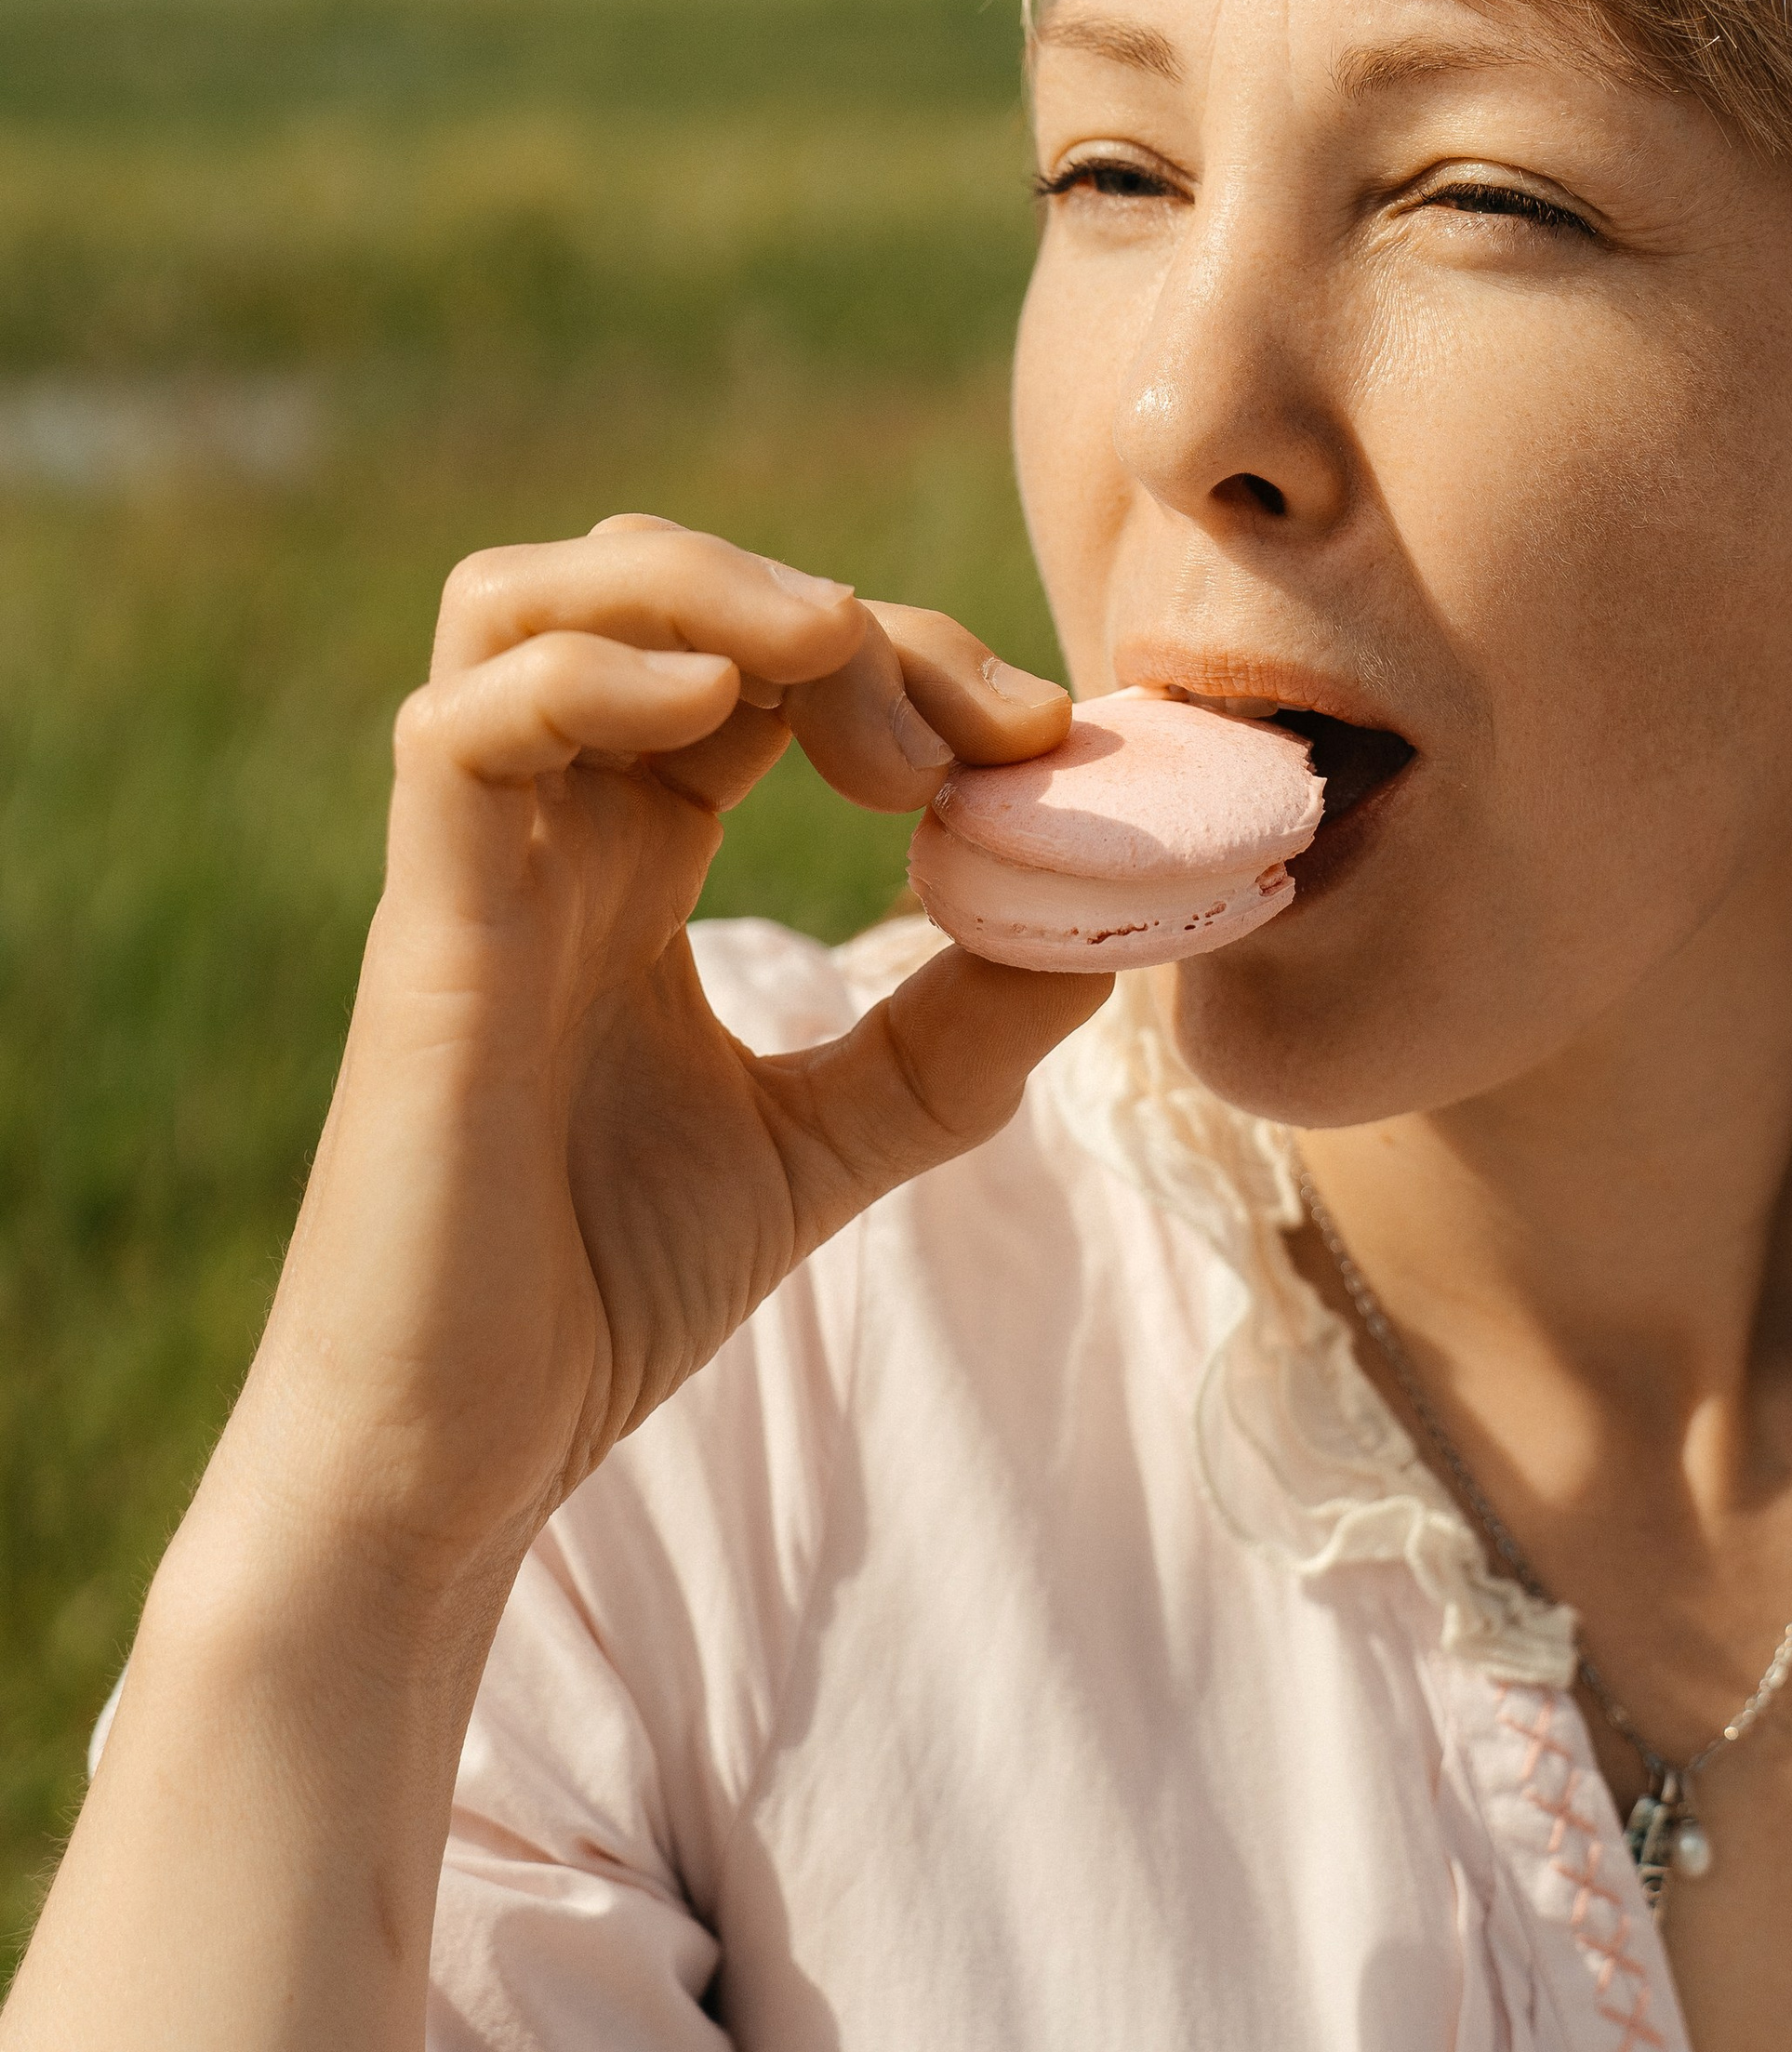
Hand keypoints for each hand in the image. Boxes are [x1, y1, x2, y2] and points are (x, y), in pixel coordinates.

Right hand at [206, 514, 1105, 1612]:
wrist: (454, 1463)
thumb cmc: (599, 1295)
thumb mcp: (833, 1139)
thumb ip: (953, 1034)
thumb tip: (1104, 934)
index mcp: (634, 854)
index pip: (767, 664)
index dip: (913, 662)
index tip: (1046, 745)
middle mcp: (549, 829)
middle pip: (664, 588)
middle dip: (844, 617)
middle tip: (978, 733)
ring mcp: (476, 867)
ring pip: (529, 601)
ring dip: (709, 588)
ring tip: (843, 667)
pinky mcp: (426, 932)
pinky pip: (466, 726)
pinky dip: (598, 675)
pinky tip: (720, 713)